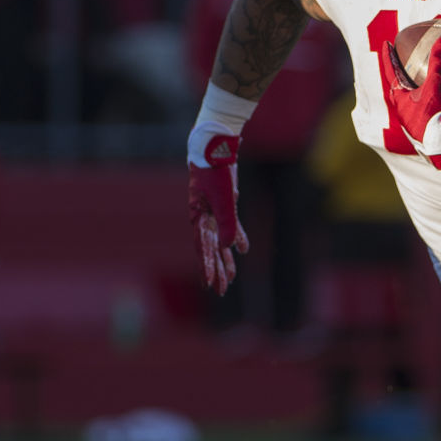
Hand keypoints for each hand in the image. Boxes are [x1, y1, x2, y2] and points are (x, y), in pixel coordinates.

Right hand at [187, 128, 248, 294]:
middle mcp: (203, 218)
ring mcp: (213, 212)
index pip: (203, 249)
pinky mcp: (225, 205)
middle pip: (211, 250)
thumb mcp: (224, 200)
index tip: (210, 285)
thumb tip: (231, 249)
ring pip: (220, 241)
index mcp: (198, 218)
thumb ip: (227, 224)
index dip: (208, 268)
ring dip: (226, 258)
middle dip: (217, 270)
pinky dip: (237, 238)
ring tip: (232, 278)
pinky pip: (230, 227)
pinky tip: (242, 251)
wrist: (215, 149)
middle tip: (220, 290)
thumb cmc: (215, 173)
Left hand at [381, 36, 440, 172]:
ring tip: (424, 84)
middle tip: (404, 64)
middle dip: (402, 77)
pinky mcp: (429, 135)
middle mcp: (404, 115)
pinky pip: (427, 115)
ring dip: (417, 93)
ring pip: (413, 104)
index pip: (391, 74)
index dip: (388, 57)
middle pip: (400, 90)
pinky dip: (431, 105)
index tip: (386, 44)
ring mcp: (416, 127)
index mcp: (400, 102)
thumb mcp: (437, 87)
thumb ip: (439, 63)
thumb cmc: (436, 118)